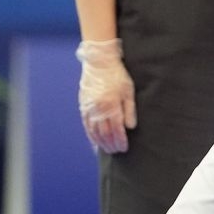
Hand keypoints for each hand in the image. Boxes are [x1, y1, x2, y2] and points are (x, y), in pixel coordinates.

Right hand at [77, 39, 136, 153]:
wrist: (99, 62)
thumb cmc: (117, 75)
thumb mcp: (128, 90)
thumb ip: (129, 110)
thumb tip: (130, 127)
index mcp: (111, 105)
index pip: (116, 129)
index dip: (120, 141)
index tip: (124, 148)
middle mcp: (99, 109)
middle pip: (105, 133)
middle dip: (111, 144)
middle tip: (116, 151)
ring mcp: (89, 108)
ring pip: (94, 131)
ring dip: (101, 143)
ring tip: (107, 149)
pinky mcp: (83, 106)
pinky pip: (86, 125)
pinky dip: (90, 135)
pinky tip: (95, 142)